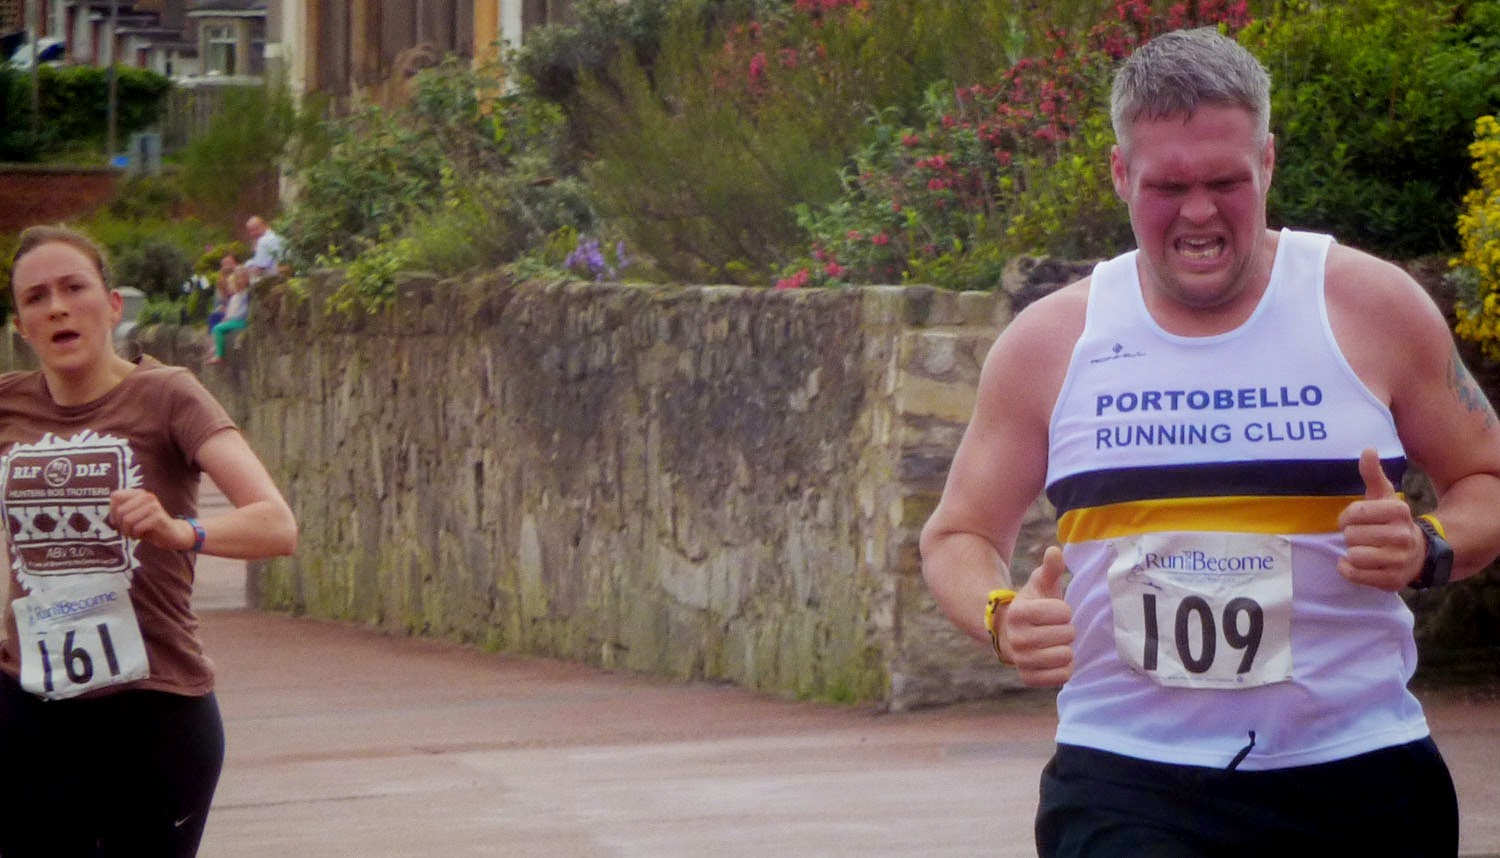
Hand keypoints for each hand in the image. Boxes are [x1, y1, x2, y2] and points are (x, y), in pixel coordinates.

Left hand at [109, 489, 193, 551]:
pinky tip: (141, 535)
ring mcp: (154, 506)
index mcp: (139, 493)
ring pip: (127, 520)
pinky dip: (136, 535)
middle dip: (120, 525)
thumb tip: (111, 518)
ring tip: (134, 533)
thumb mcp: (133, 516)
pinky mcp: (158, 517)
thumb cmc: (148, 526)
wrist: (171, 535)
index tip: (118, 521)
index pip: (115, 496)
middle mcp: (147, 496)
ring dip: (128, 531)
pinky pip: (137, 527)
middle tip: (128, 530)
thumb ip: (121, 512)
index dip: (112, 510)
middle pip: (120, 510)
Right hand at [1000, 546, 1074, 686]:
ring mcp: (1021, 660)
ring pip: (1066, 656)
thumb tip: (1055, 550)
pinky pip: (1062, 676)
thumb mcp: (1040, 584)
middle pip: (1067, 635)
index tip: (1052, 611)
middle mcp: (1016, 638)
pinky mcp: (1028, 678)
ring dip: (1065, 649)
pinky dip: (1064, 668)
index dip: (1063, 610)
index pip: (1063, 612)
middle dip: (1066, 630)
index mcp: (1018, 612)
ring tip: (1053, 643)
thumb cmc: (1033, 606)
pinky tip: (1053, 659)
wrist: (1012, 633)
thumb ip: (1050, 568)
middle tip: (1052, 629)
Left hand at [1336, 447, 1423, 591]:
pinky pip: (1354, 573)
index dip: (1346, 517)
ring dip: (1351, 553)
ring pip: (1353, 555)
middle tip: (1363, 537)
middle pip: (1351, 535)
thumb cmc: (1390, 521)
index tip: (1352, 520)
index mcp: (1399, 511)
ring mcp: (1399, 560)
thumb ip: (1372, 474)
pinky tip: (1356, 563)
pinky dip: (1348, 569)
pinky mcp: (1392, 581)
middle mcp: (1403, 535)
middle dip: (1351, 536)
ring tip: (1364, 550)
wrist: (1416, 554)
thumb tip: (1367, 449)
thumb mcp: (1382, 496)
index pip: (1354, 512)